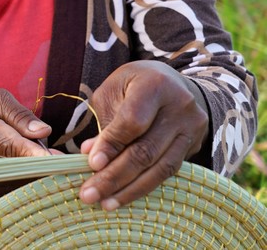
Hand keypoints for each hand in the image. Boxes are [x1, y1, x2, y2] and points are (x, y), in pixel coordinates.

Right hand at [0, 89, 52, 198]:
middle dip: (43, 160)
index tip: (55, 159)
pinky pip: (19, 185)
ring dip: (36, 166)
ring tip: (29, 150)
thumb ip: (19, 114)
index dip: (32, 153)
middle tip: (60, 156)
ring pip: (22, 177)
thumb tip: (44, 132)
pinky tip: (22, 162)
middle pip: (19, 164)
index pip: (7, 144)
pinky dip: (28, 175)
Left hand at [79, 61, 208, 209]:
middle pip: (147, 150)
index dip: (111, 145)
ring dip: (131, 190)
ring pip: (161, 167)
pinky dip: (145, 186)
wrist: (171, 82)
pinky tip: (125, 196)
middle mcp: (181, 107)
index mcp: (155, 86)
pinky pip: (170, 171)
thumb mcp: (112, 92)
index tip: (91, 164)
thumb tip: (91, 157)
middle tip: (89, 194)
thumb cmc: (133, 85)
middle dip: (115, 176)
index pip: (132, 122)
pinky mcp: (196, 145)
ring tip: (106, 203)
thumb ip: (104, 123)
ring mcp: (193, 128)